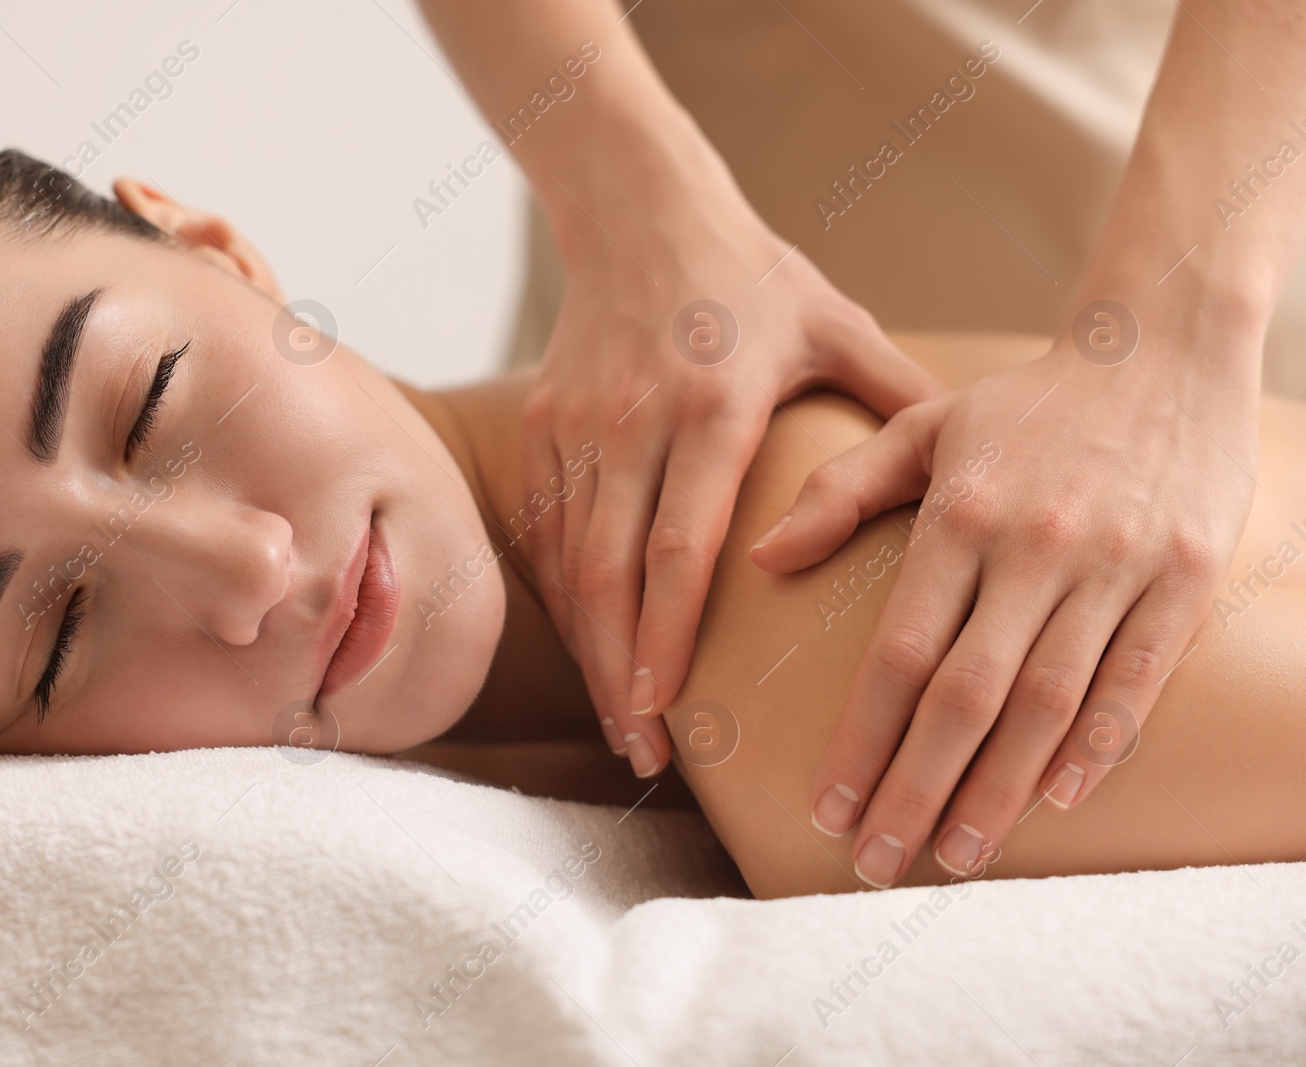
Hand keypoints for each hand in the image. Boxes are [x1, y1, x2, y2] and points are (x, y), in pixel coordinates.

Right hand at [522, 185, 939, 778]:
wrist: (640, 212)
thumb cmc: (753, 275)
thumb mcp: (836, 326)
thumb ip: (898, 402)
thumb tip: (973, 483)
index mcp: (713, 407)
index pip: (681, 546)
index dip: (669, 639)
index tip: (673, 714)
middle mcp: (635, 423)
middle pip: (612, 576)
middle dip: (624, 675)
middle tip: (648, 754)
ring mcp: (578, 426)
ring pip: (570, 563)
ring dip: (592, 651)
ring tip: (624, 724)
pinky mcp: (543, 426)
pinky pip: (546, 531)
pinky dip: (566, 600)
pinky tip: (594, 652)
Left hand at [750, 330, 1257, 885]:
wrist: (1162, 350)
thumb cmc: (1027, 404)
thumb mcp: (923, 426)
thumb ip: (840, 491)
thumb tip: (759, 556)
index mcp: (961, 515)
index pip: (899, 653)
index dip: (860, 739)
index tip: (826, 805)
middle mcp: (1034, 548)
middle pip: (966, 696)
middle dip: (916, 788)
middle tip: (877, 861)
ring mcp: (1114, 567)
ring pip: (1049, 703)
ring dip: (999, 789)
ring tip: (957, 855)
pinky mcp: (1183, 579)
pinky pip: (1136, 678)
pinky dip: (1099, 745)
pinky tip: (1057, 800)